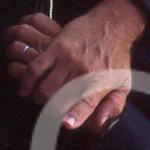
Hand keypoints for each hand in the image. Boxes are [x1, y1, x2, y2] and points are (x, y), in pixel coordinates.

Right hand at [4, 0, 145, 135]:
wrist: (112, 25)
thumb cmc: (117, 58)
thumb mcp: (123, 83)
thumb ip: (114, 106)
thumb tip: (100, 123)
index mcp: (99, 83)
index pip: (86, 103)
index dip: (76, 115)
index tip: (66, 124)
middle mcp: (82, 72)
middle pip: (58, 100)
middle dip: (50, 111)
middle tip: (50, 110)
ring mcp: (67, 60)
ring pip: (44, 87)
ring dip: (39, 98)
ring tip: (41, 98)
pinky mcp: (55, 48)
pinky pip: (35, 67)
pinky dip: (27, 81)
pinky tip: (25, 89)